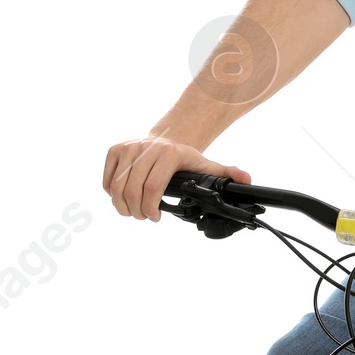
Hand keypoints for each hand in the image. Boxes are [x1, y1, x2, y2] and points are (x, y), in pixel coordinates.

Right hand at [102, 136, 250, 220]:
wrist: (168, 136)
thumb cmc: (186, 158)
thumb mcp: (206, 164)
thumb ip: (226, 174)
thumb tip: (247, 181)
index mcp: (170, 154)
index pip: (154, 188)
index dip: (151, 209)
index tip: (156, 218)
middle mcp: (147, 148)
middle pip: (132, 189)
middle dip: (136, 211)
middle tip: (143, 218)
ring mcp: (129, 147)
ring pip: (116, 185)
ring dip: (122, 206)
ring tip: (132, 213)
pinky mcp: (116, 150)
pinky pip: (107, 177)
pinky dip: (111, 193)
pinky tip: (123, 199)